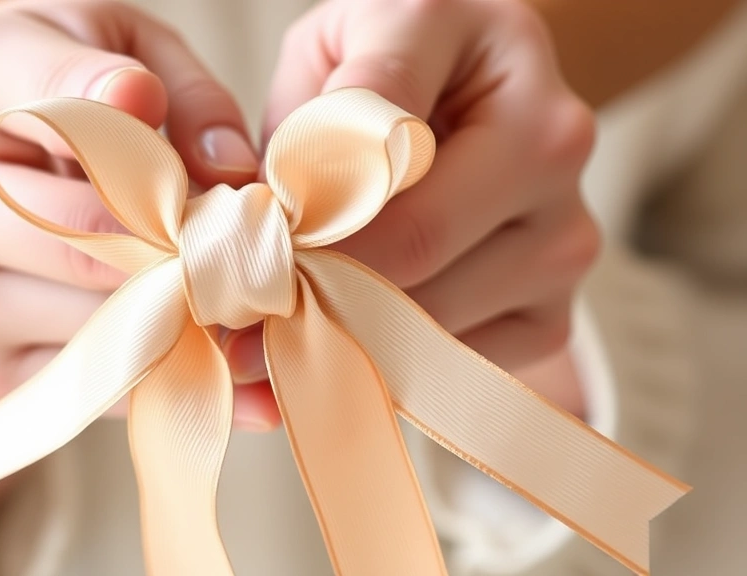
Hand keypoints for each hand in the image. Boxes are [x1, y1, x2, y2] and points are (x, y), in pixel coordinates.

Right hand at [0, 0, 281, 441]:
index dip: (142, 128)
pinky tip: (200, 333)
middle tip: (239, 233)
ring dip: (180, 305)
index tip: (180, 125)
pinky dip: (167, 364)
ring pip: (99, 320)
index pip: (62, 112)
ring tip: (220, 274)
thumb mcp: (125, 45)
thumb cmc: (71, 90)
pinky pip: (99, 381)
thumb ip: (182, 92)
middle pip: (85, 239)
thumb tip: (226, 169)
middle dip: (180, 240)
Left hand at [226, 0, 598, 416]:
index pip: (385, 139)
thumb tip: (261, 228)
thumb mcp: (330, 51)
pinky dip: (388, 369)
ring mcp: (566, 234)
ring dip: (340, 335)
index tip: (237, 247)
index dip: (301, 205)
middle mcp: (553, 140)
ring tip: (272, 335)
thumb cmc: (386, 68)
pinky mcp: (554, 314)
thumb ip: (301, 122)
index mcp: (497, 45)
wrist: (473, 102)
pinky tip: (344, 345)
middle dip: (312, 284)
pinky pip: (456, 366)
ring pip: (432, 316)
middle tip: (237, 316)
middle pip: (414, 241)